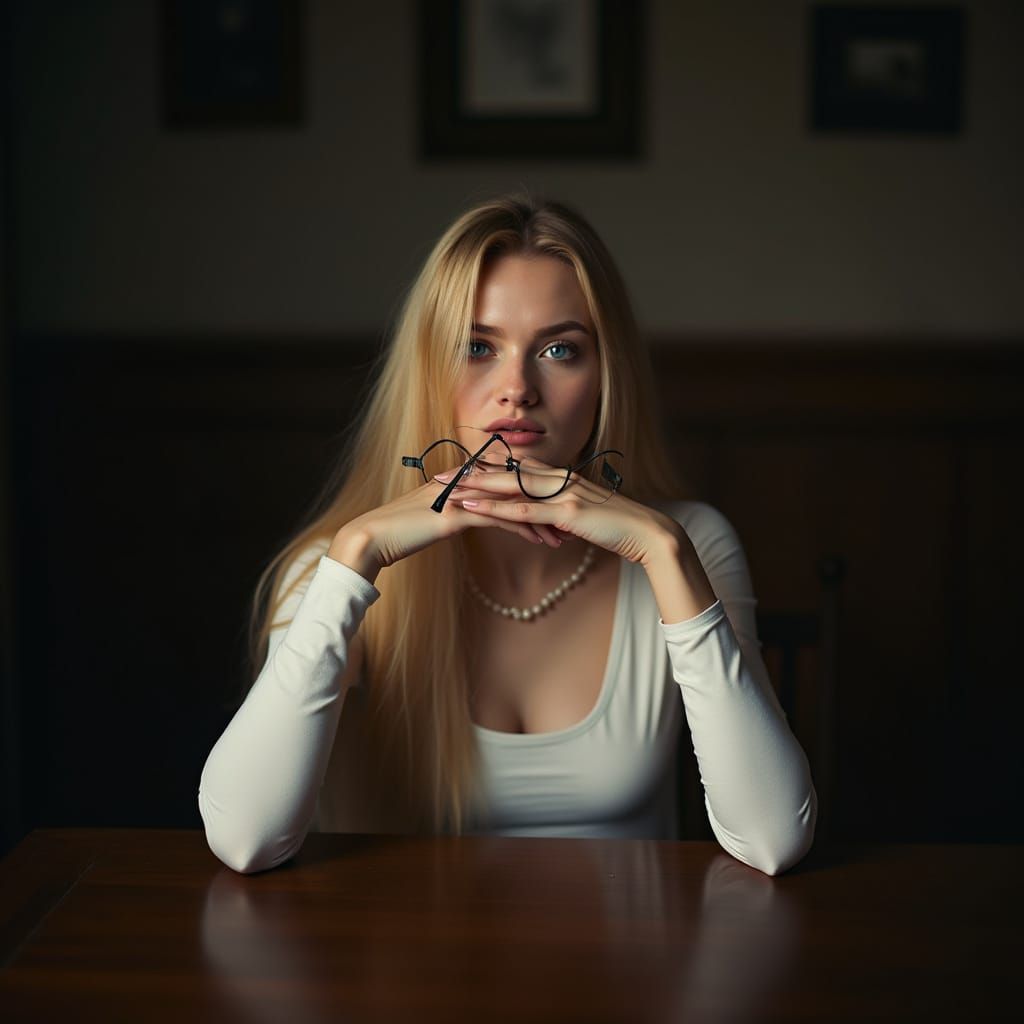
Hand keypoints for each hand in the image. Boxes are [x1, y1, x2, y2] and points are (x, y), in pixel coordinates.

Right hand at [327, 478, 562, 584]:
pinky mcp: (456, 513)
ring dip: (540, 519)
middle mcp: (465, 479)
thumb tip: (475, 514)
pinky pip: (497, 518)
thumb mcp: (434, 516)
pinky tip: (539, 541)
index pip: (508, 480)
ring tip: (563, 536)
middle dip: (546, 505)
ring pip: (512, 502)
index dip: (535, 495)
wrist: (372, 538)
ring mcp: (461, 494)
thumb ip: (457, 509)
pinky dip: (522, 528)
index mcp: (462, 477)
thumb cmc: (400, 531)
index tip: (557, 510)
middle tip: (572, 521)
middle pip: (516, 488)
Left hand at [438, 460, 683, 566]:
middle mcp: (560, 478)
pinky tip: (471, 508)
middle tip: (438, 474)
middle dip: (470, 472)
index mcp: (563, 477)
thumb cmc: (620, 528)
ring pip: (509, 487)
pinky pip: (522, 510)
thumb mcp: (586, 517)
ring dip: (474, 487)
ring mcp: (563, 493)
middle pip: (506, 472)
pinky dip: (494, 508)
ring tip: (444, 488)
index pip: (517, 469)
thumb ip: (565, 514)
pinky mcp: (567, 512)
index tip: (458, 469)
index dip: (487, 468)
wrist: (650, 534)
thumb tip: (551, 521)